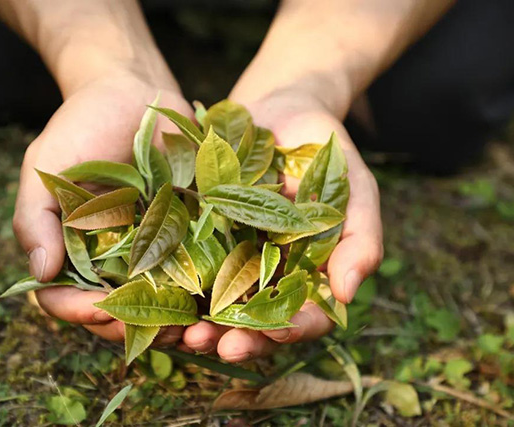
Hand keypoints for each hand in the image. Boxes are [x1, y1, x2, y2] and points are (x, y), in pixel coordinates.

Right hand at [13, 75, 192, 344]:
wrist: (132, 90)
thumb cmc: (80, 126)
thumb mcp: (45, 167)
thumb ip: (35, 218)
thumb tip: (40, 272)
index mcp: (72, 252)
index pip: (66, 299)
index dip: (80, 311)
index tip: (101, 309)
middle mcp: (112, 261)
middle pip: (117, 312)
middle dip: (136, 328)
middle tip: (158, 331)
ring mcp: (153, 251)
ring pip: (161, 302)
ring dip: (177, 320)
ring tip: (195, 327)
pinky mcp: (189, 235)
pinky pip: (199, 269)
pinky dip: (209, 287)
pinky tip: (222, 295)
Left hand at [179, 89, 382, 360]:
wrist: (279, 108)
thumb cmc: (325, 151)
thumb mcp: (354, 189)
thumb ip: (361, 239)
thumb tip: (348, 296)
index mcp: (306, 276)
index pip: (303, 317)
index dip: (292, 330)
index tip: (277, 331)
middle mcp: (265, 277)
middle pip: (253, 323)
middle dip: (237, 339)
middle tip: (215, 345)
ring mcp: (228, 260)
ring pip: (213, 307)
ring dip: (197, 326)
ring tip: (182, 335)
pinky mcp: (195, 240)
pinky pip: (180, 270)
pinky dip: (168, 288)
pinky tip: (152, 295)